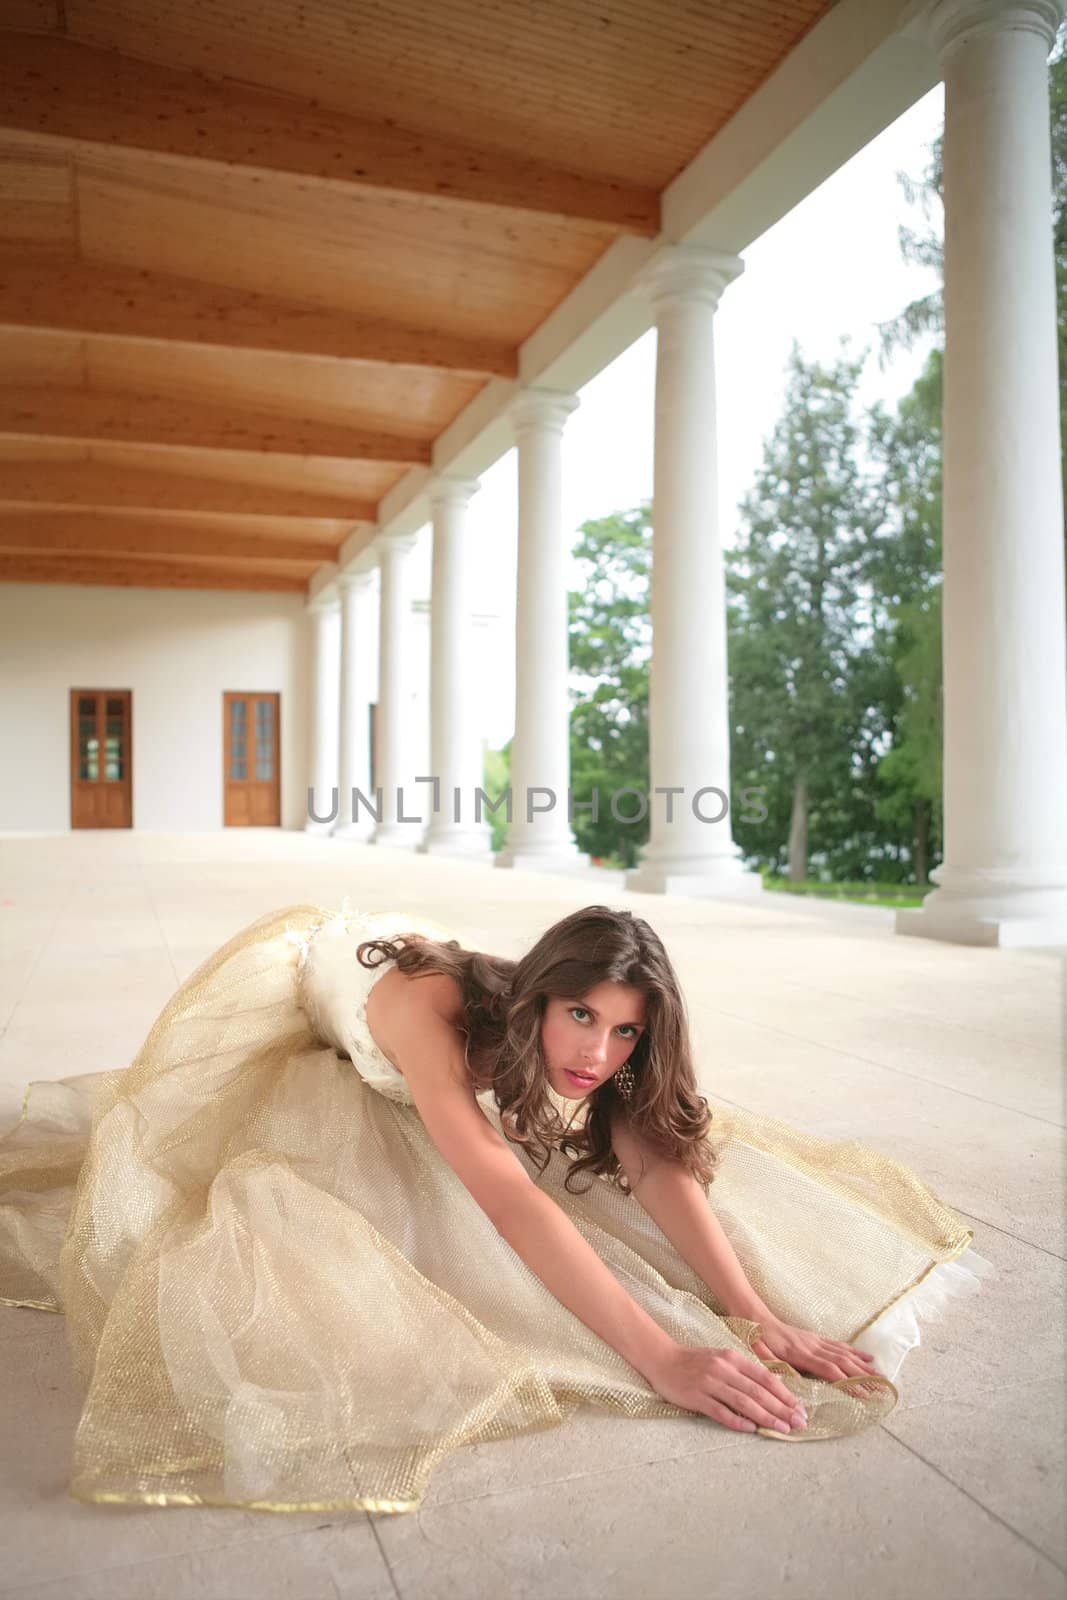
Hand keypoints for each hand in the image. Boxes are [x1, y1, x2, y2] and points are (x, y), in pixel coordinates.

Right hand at [646, 1343, 808, 1434]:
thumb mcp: (722, 1359)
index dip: (784, 1394)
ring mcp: (709, 1383)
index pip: (764, 1377)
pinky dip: (737, 1421)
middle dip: (782, 1409)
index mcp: (732, 1358)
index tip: (799, 1408)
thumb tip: (770, 1390)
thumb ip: (744, 1372)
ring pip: (744, 1402)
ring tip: (782, 1429)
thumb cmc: (695, 1361)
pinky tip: (752, 1429)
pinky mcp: (696, 1397)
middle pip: (758, 1392)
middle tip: (799, 1423)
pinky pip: (720, 1411)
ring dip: (766, 1417)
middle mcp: (724, 1369)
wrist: (662, 1359)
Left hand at [750, 1316, 882, 1384]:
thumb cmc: (757, 1341)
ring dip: (862, 1365)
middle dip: (862, 1376)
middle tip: (880, 1389)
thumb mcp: (762, 1358)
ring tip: (879, 1376)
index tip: (863, 1395)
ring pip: (844, 1353)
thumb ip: (776, 1370)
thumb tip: (794, 1387)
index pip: (830, 1370)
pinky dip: (854, 1351)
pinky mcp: (815, 1337)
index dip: (848, 1382)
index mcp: (800, 1354)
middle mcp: (812, 1346)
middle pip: (842, 1362)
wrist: (755, 1318)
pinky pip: (838, 1344)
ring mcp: (815, 1340)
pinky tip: (865, 1356)